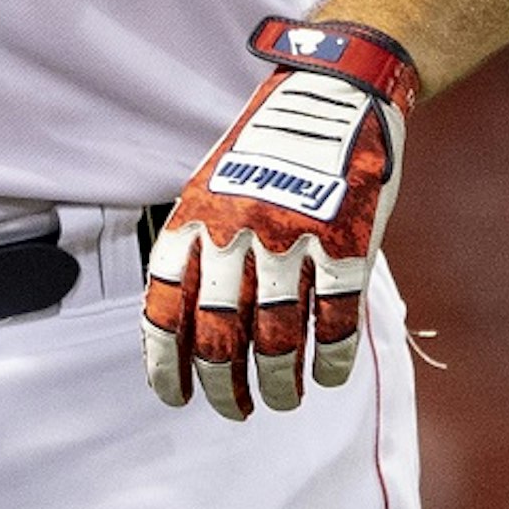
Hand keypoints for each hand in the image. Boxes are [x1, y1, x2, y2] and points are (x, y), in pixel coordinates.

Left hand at [144, 18, 417, 419]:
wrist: (329, 99)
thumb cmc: (265, 150)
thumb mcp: (209, 187)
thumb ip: (198, 246)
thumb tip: (184, 318)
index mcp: (193, 224)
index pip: (165, 309)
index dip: (165, 362)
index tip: (174, 397)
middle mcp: (234, 238)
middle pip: (216, 335)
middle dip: (221, 384)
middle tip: (232, 410)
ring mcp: (290, 245)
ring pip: (275, 337)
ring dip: (277, 381)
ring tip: (281, 400)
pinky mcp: (344, 248)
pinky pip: (334, 319)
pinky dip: (331, 357)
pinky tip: (329, 377)